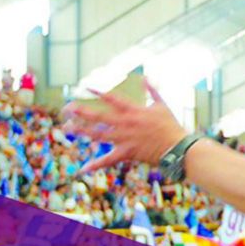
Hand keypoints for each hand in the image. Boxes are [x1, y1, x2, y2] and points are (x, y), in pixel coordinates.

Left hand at [64, 81, 187, 172]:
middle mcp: (125, 124)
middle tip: (68, 108)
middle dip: (82, 112)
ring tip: (67, 128)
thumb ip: (151, 91)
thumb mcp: (162, 105)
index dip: (98, 93)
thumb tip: (145, 77)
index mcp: (133, 111)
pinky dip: (96, 164)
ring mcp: (124, 139)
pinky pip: (109, 159)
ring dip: (82, 132)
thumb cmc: (171, 125)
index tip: (85, 88)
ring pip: (98, 136)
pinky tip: (83, 168)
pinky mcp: (126, 153)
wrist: (177, 147)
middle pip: (99, 117)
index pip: (112, 99)